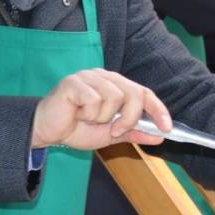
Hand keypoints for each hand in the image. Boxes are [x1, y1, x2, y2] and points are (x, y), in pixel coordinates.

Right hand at [31, 69, 169, 149]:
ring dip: (103, 118)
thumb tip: (158, 137)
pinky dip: (87, 115)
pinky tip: (77, 114)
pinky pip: (94, 100)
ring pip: (114, 97)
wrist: (47, 132)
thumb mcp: (110, 135)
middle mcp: (104, 77)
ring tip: (87, 119)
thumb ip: (133, 133)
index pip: (143, 92)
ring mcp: (89, 77)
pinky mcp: (74, 82)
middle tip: (115, 130)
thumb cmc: (77, 129)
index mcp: (115, 86)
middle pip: (133, 93)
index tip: (167, 128)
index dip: (158, 109)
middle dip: (129, 118)